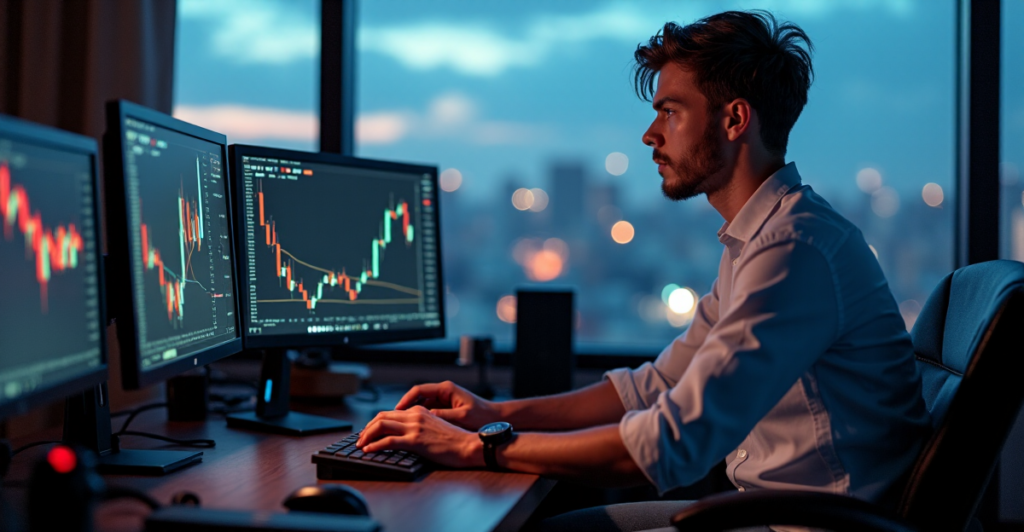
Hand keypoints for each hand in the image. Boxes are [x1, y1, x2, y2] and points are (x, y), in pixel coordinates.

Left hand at [355, 406, 483, 467]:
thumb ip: (420, 426)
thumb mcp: (436, 427)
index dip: (376, 422)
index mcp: (420, 411)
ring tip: (360, 445)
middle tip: (360, 438)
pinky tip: (368, 450)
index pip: (391, 413)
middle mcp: (415, 415)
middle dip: (367, 428)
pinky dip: (375, 445)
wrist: (468, 445)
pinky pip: (388, 441)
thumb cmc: (455, 441)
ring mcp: (415, 427)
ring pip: (382, 426)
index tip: (368, 431)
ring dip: (367, 436)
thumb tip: (407, 435)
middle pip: (382, 417)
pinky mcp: (415, 440)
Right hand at [394, 380, 499, 429]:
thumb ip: (443, 415)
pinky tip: (414, 428)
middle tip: (393, 419)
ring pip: (421, 404)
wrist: (495, 418)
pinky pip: (428, 410)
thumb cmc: (482, 416)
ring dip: (411, 413)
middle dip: (404, 407)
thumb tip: (425, 416)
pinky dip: (420, 418)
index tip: (396, 410)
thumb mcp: (461, 417)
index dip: (405, 400)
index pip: (418, 390)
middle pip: (417, 396)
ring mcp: (445, 399)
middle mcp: (444, 391)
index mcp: (446, 389)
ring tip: (401, 425)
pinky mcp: (446, 407)